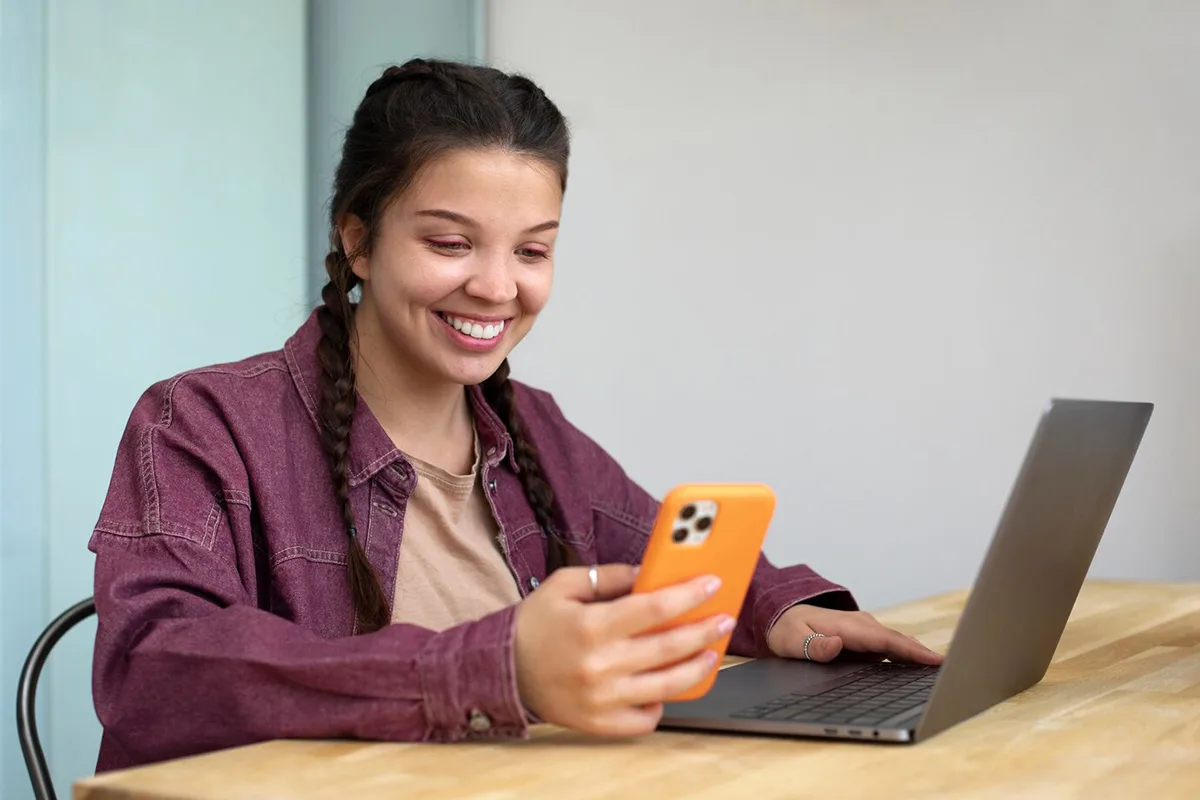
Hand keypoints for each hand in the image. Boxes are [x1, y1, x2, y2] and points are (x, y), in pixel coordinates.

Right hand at [514, 564, 731, 735]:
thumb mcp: (565, 584)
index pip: (654, 608)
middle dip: (704, 630)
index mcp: (591, 626)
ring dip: (697, 668)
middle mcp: (599, 665)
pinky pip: (644, 720)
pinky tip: (667, 687)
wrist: (500, 668)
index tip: (711, 583)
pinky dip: (660, 704)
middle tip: (724, 619)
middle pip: (669, 648)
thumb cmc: (535, 624)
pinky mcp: (598, 723)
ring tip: (710, 652)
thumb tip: (650, 574)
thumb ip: (610, 576)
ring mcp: (600, 699)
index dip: (688, 594)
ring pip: (666, 686)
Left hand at [767, 604, 942, 664]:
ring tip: (945, 671)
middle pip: (897, 641)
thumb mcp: (790, 641)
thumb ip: (811, 646)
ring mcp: (865, 631)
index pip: (884, 640)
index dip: (910, 651)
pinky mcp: (866, 639)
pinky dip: (908, 655)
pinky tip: (921, 667)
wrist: (782, 616)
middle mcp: (861, 626)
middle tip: (953, 670)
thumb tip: (834, 645)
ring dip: (918, 655)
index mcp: (846, 626)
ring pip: (896, 643)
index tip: (934, 660)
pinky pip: (890, 647)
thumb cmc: (786, 630)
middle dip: (923, 654)